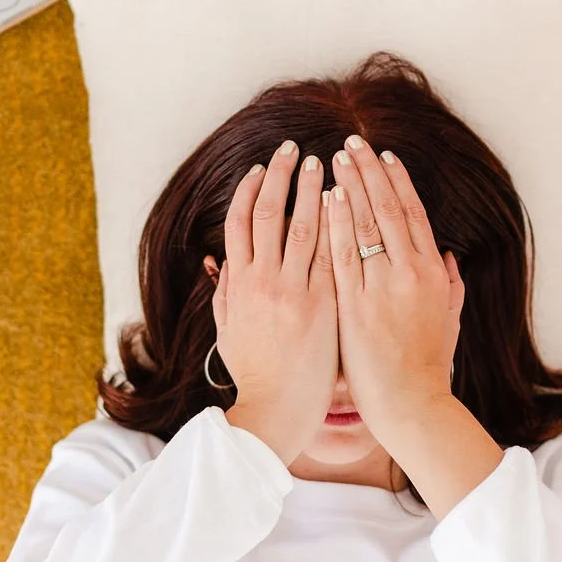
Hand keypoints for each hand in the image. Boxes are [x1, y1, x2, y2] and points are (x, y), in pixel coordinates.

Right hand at [216, 140, 336, 461]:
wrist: (276, 412)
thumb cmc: (254, 376)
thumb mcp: (228, 330)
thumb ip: (224, 292)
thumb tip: (216, 261)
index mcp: (239, 285)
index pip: (241, 223)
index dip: (250, 191)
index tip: (261, 169)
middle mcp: (263, 282)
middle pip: (271, 214)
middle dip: (281, 177)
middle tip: (293, 149)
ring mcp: (294, 292)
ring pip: (302, 227)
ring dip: (312, 191)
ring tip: (323, 164)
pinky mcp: (323, 306)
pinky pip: (332, 255)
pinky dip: (336, 225)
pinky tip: (345, 203)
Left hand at [327, 136, 501, 515]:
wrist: (412, 404)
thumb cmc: (429, 367)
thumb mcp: (450, 320)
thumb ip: (452, 285)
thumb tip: (450, 256)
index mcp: (434, 273)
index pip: (414, 215)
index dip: (397, 183)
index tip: (384, 158)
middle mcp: (410, 272)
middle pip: (387, 210)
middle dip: (369, 173)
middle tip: (352, 143)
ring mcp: (382, 287)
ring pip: (363, 225)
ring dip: (348, 187)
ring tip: (334, 159)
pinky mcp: (354, 304)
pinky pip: (341, 254)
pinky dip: (334, 223)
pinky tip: (324, 199)